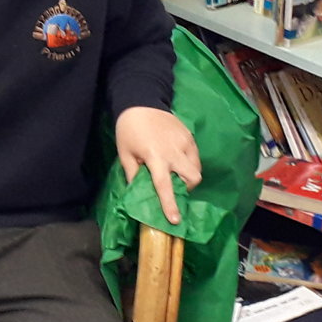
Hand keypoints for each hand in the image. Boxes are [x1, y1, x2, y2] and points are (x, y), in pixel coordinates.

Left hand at [115, 106, 201, 225]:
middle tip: (176, 188)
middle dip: (187, 189)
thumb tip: (139, 192)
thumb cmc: (129, 130)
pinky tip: (177, 161)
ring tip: (176, 174)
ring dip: (189, 177)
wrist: (141, 101)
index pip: (165, 185)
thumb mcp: (124, 153)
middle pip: (192, 178)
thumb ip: (133, 174)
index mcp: (155, 156)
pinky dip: (189, 164)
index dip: (170, 204)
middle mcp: (173, 151)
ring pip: (197, 168)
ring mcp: (184, 142)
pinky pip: (195, 157)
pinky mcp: (189, 136)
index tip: (176, 220)